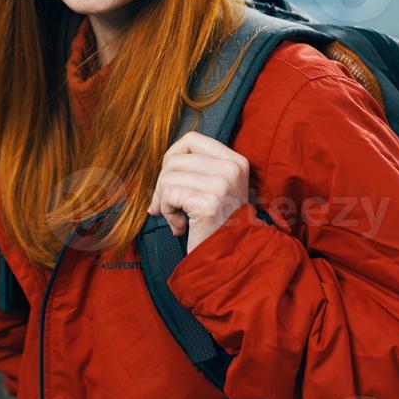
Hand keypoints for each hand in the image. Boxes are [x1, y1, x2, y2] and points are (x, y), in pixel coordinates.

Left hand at [147, 130, 249, 252]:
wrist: (229, 259)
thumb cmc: (216, 224)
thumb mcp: (215, 187)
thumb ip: (195, 169)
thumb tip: (163, 163)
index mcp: (235, 160)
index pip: (191, 139)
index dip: (172, 156)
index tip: (170, 179)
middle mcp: (232, 168)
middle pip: (174, 159)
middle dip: (162, 184)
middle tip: (168, 206)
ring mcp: (222, 184)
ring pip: (167, 177)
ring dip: (164, 201)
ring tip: (178, 218)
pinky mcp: (209, 203)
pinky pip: (169, 195)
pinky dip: (167, 212)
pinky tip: (180, 226)